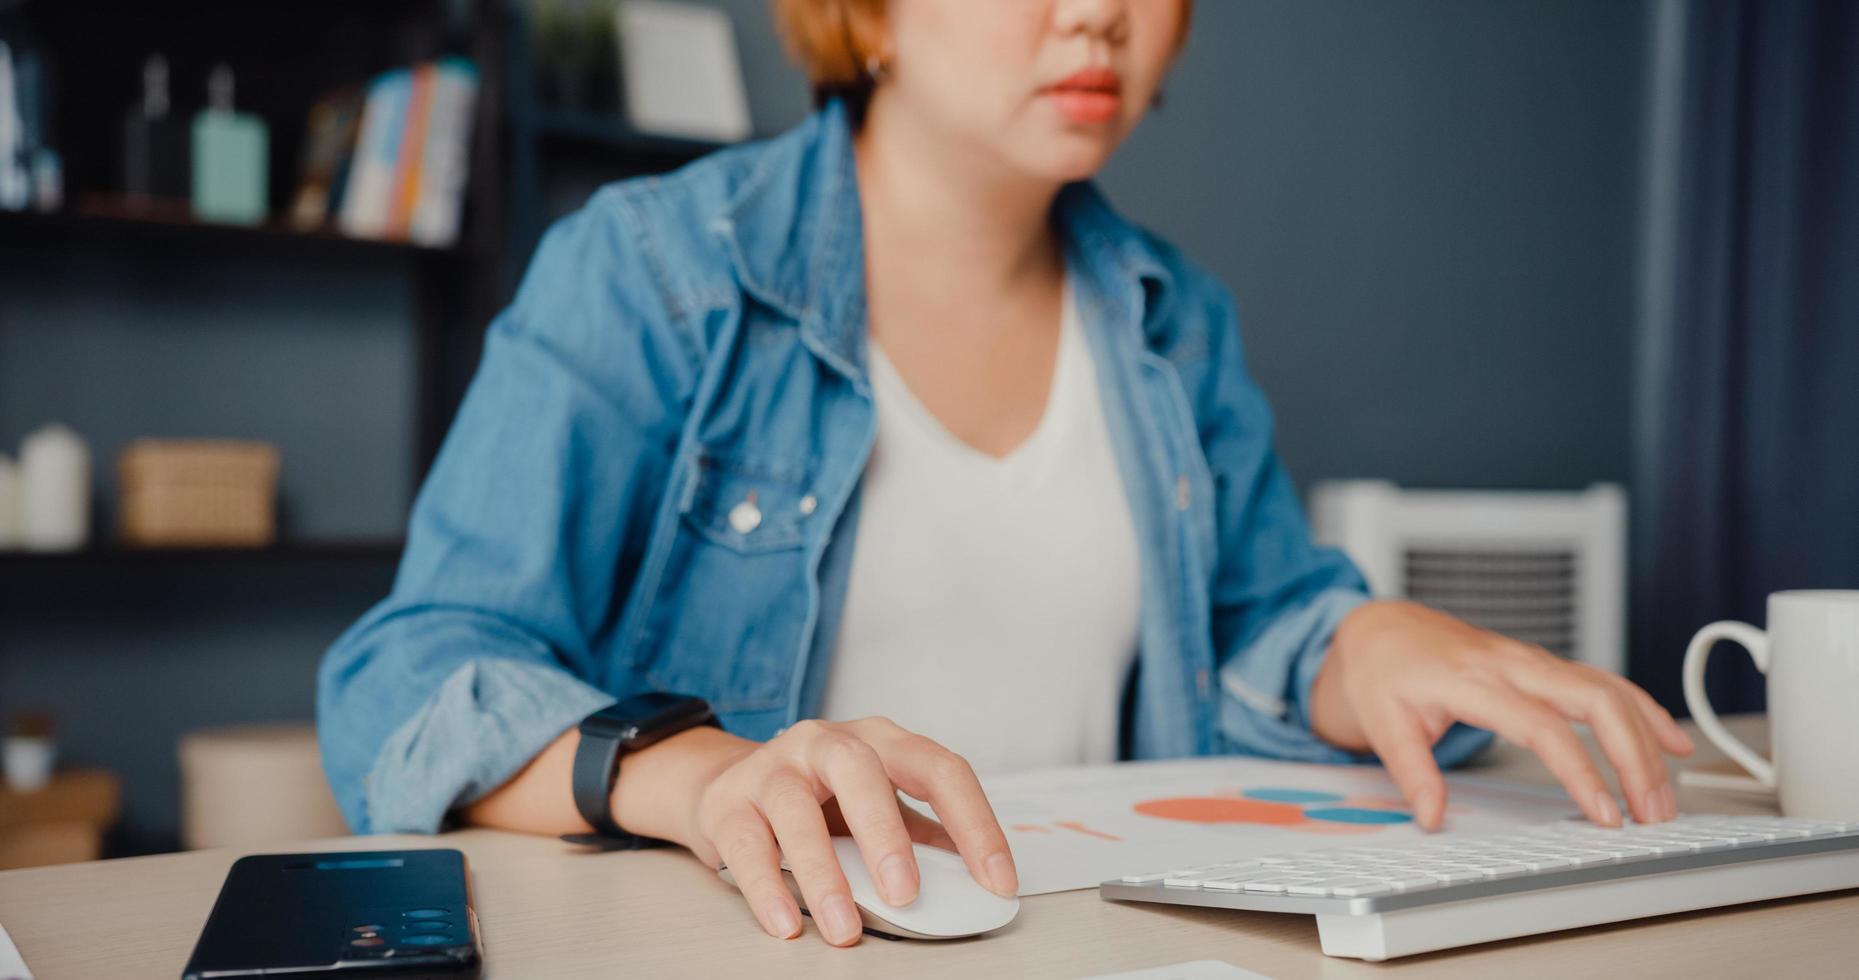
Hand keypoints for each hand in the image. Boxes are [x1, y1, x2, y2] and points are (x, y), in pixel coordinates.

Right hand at [682, 717, 1015, 945]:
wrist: (728, 785)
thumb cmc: (820, 798)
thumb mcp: (879, 804)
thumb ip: (925, 834)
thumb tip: (978, 878)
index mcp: (880, 741)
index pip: (940, 769)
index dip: (975, 825)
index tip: (997, 881)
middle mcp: (826, 742)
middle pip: (862, 772)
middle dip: (887, 834)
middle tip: (906, 892)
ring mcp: (773, 767)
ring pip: (796, 809)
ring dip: (822, 872)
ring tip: (843, 927)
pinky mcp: (728, 803)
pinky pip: (747, 845)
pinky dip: (766, 887)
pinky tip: (786, 922)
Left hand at [1310, 600, 1694, 830]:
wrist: (1382, 627)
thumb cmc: (1382, 670)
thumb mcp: (1379, 720)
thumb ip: (1410, 770)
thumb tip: (1432, 816)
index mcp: (1474, 680)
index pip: (1542, 727)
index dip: (1580, 771)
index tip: (1604, 813)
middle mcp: (1512, 665)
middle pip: (1595, 701)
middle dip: (1635, 757)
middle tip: (1652, 811)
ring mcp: (1532, 661)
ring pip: (1608, 689)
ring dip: (1647, 739)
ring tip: (1666, 793)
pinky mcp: (1542, 666)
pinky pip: (1603, 682)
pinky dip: (1642, 709)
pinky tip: (1668, 739)